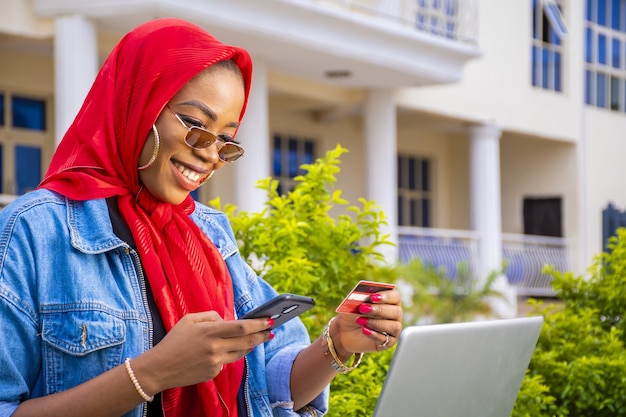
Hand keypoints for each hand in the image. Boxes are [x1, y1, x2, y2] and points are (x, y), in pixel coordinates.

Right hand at [137, 311, 272, 392]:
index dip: (258, 324)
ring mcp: (215, 362)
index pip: (241, 326)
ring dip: (250, 345)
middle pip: (247, 341)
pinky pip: (227, 362)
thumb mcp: (189, 320)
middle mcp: (215, 347)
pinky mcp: (213, 373)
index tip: (269, 320)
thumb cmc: (174, 340)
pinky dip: (229, 355)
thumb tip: (228, 319)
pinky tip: (226, 350)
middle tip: (271, 331)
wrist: (160, 368)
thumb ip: (211, 316)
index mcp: (210, 331)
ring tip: (257, 339)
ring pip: (241, 353)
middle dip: (262, 335)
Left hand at [332, 288, 402, 355]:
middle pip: (396, 312)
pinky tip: (364, 330)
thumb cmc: (353, 313)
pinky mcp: (387, 342)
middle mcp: (394, 315)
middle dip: (379, 310)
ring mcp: (393, 329)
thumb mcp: (354, 303)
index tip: (372, 297)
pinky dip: (374, 334)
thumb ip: (362, 297)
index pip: (395, 296)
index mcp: (390, 301)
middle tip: (363, 308)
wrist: (344, 331)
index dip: (386, 296)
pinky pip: (386, 339)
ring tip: (360, 321)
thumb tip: (368, 292)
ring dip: (376, 323)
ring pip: (394, 326)